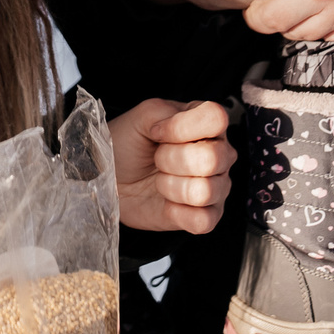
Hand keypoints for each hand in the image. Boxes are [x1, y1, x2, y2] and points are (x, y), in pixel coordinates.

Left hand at [111, 97, 235, 233]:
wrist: (113, 178)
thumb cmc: (129, 144)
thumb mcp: (141, 117)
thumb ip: (162, 112)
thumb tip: (176, 130)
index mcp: (208, 123)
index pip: (216, 118)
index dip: (182, 128)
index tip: (157, 133)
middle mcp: (220, 154)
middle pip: (212, 158)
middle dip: (171, 160)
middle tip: (157, 159)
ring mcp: (217, 187)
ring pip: (205, 191)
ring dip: (170, 186)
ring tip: (160, 181)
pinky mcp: (207, 216)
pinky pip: (203, 220)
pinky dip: (177, 213)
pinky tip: (166, 204)